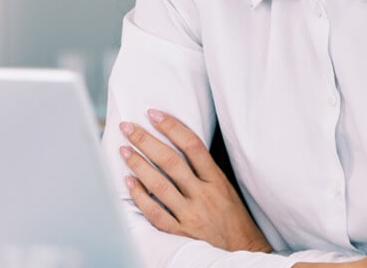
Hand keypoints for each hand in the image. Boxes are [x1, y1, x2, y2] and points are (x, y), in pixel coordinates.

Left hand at [118, 109, 272, 253]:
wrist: (242, 252)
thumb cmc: (234, 219)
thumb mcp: (226, 189)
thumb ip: (205, 171)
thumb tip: (178, 147)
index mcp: (217, 180)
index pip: (192, 146)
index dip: (172, 127)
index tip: (153, 113)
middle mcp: (204, 195)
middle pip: (171, 162)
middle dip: (146, 141)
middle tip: (128, 127)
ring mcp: (191, 215)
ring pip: (160, 185)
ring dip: (138, 165)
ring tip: (123, 150)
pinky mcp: (180, 233)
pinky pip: (155, 213)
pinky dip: (140, 197)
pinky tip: (128, 182)